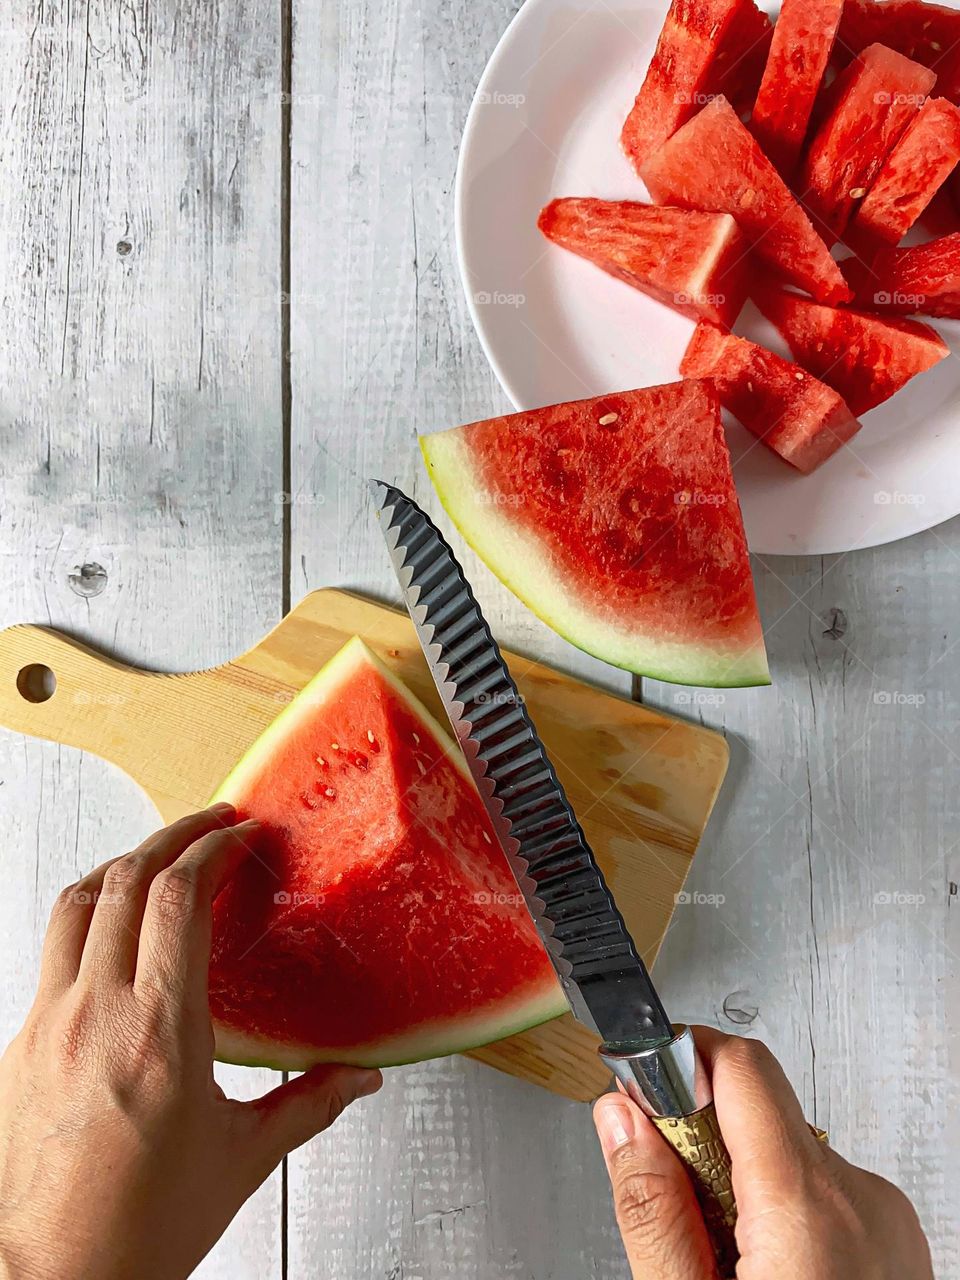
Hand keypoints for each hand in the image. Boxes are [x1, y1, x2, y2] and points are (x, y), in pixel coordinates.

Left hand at [0, 805, 381, 1279]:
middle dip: (173, 835)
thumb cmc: (138, 1229)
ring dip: (123, 865)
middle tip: (211, 823)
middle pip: (127, 879)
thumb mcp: (241, 1160)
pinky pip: (54, 949)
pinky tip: (117, 932)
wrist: (51, 1279)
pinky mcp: (22, 1043)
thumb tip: (361, 1079)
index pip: (180, 898)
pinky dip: (89, 914)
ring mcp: (51, 1023)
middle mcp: (98, 1013)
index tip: (240, 834)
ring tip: (159, 858)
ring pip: (77, 902)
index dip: (211, 848)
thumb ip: (309, 1104)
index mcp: (161, 1033)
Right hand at [593, 1026, 931, 1279]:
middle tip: (673, 1221)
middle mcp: (862, 1199)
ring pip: (786, 1156)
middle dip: (697, 1147)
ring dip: (738, 1189)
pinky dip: (780, 1216)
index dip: (677, 1060)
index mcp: (809, 1206)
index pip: (739, 1065)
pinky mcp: (898, 1245)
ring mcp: (888, 1223)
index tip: (636, 1089)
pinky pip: (822, 1195)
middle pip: (757, 1113)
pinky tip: (764, 1279)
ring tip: (723, 1272)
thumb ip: (650, 1206)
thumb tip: (619, 1117)